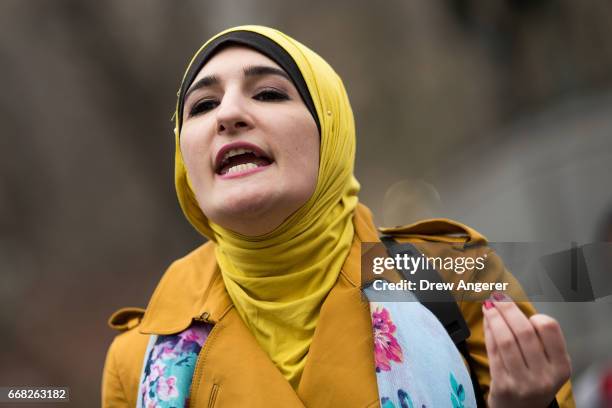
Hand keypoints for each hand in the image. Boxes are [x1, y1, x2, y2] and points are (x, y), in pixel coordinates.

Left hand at [482, 292, 571, 407]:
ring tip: (488, 306)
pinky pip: (493, 352)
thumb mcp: (549, 365)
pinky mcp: (503, 385)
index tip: (524, 312)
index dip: (534, 316)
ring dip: (495, 318)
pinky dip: (488, 332)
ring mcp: (523, 382)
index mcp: (561, 366)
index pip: (549, 328)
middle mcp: (544, 376)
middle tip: (497, 297)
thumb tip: (513, 305)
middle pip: (524, 331)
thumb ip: (539, 340)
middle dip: (508, 310)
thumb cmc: (534, 382)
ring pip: (506, 340)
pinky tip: (487, 322)